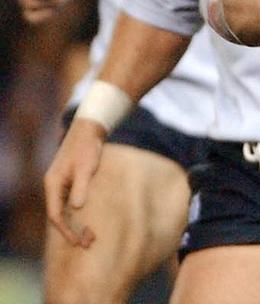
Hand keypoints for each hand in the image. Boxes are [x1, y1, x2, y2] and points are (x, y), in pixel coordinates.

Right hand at [42, 118, 105, 246]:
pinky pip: (70, 205)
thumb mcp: (85, 167)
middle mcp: (53, 187)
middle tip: (89, 243)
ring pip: (64, 212)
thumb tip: (76, 208)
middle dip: (72, 231)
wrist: (90, 130)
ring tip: (92, 237)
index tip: (78, 242)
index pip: (55, 215)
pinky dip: (78, 215)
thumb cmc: (87, 147)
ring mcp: (60, 185)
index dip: (66, 231)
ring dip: (76, 225)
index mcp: (52, 185)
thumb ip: (80, 187)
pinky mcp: (70, 182)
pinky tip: (88, 222)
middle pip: (59, 216)